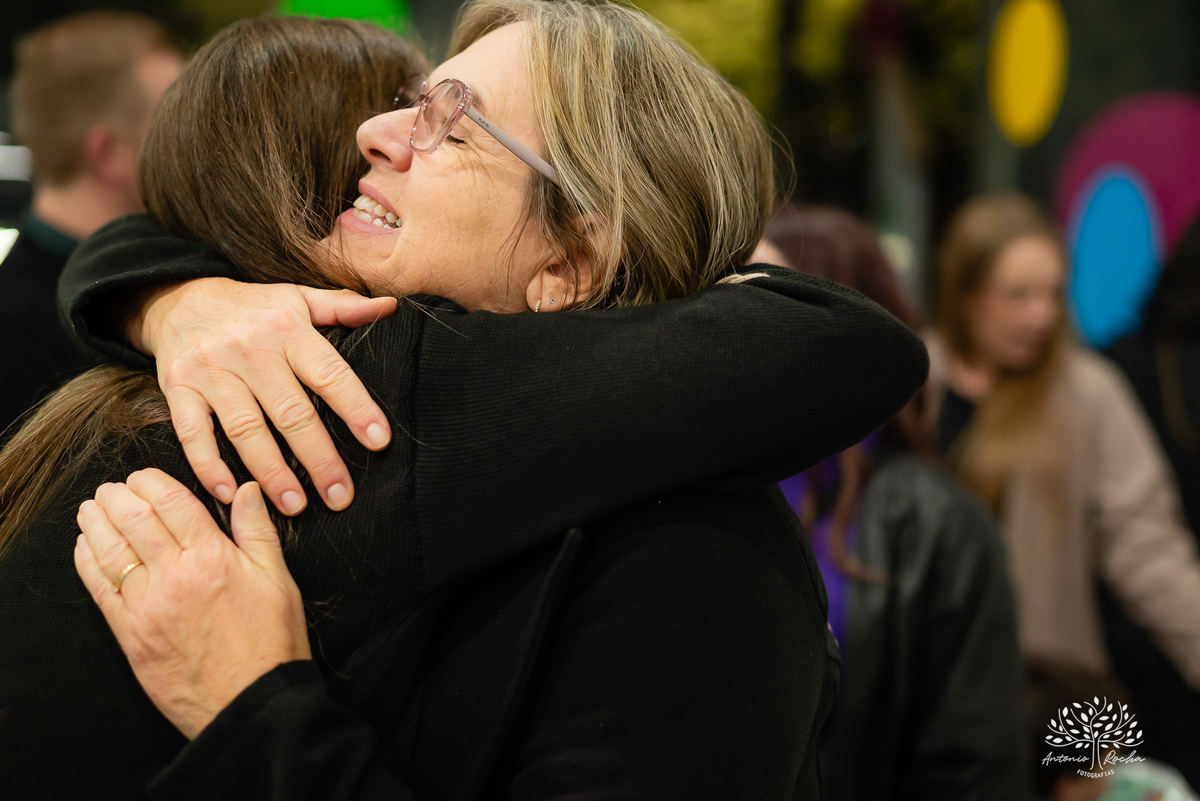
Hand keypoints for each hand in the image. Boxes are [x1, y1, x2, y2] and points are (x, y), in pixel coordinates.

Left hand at [74, 469, 311, 739]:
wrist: (249, 702)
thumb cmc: (271, 643)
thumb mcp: (278, 580)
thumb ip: (258, 531)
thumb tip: (248, 489)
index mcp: (214, 557)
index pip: (172, 502)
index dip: (151, 481)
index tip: (142, 475)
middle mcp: (175, 576)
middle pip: (134, 520)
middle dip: (118, 496)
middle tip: (112, 487)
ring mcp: (148, 605)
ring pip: (111, 550)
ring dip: (96, 523)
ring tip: (92, 508)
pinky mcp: (130, 633)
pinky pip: (100, 588)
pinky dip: (88, 562)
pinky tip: (86, 547)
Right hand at [137, 278, 396, 513]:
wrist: (179, 299)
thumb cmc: (253, 308)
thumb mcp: (298, 298)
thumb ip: (343, 306)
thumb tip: (391, 306)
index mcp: (287, 330)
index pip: (329, 374)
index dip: (356, 408)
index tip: (379, 441)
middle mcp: (249, 350)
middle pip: (291, 413)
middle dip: (319, 459)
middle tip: (341, 496)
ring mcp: (210, 371)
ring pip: (246, 430)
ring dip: (272, 472)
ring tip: (296, 506)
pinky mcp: (178, 389)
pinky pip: (193, 433)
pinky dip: (210, 466)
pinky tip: (232, 494)